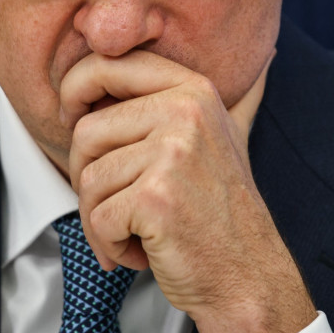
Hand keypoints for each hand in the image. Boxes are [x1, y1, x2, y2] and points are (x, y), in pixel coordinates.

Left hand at [60, 50, 315, 332]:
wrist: (247, 275)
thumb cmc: (221, 211)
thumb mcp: (223, 135)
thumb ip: (211, 95)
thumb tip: (260, 57)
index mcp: (192, 89)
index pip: (104, 65)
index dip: (74, 92)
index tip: (73, 121)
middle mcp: (185, 112)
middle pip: (86, 131)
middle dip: (87, 177)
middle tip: (115, 204)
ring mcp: (173, 154)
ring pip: (89, 178)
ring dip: (99, 218)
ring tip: (135, 231)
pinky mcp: (157, 198)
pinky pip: (98, 217)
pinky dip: (109, 244)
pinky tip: (143, 249)